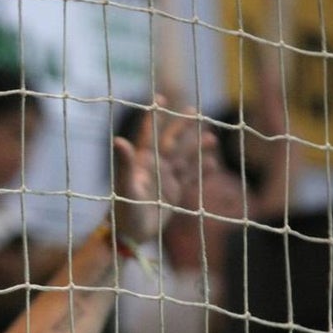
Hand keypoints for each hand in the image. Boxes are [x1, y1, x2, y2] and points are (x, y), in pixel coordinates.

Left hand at [112, 99, 218, 245]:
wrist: (130, 235)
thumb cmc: (123, 211)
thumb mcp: (125, 186)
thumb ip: (124, 163)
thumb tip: (119, 140)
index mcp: (142, 162)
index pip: (149, 135)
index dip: (154, 118)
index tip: (160, 97)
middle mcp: (155, 168)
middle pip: (172, 142)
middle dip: (182, 127)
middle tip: (194, 110)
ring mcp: (166, 181)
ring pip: (185, 160)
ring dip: (197, 149)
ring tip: (211, 137)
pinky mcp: (174, 195)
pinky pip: (191, 180)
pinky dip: (202, 172)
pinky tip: (213, 164)